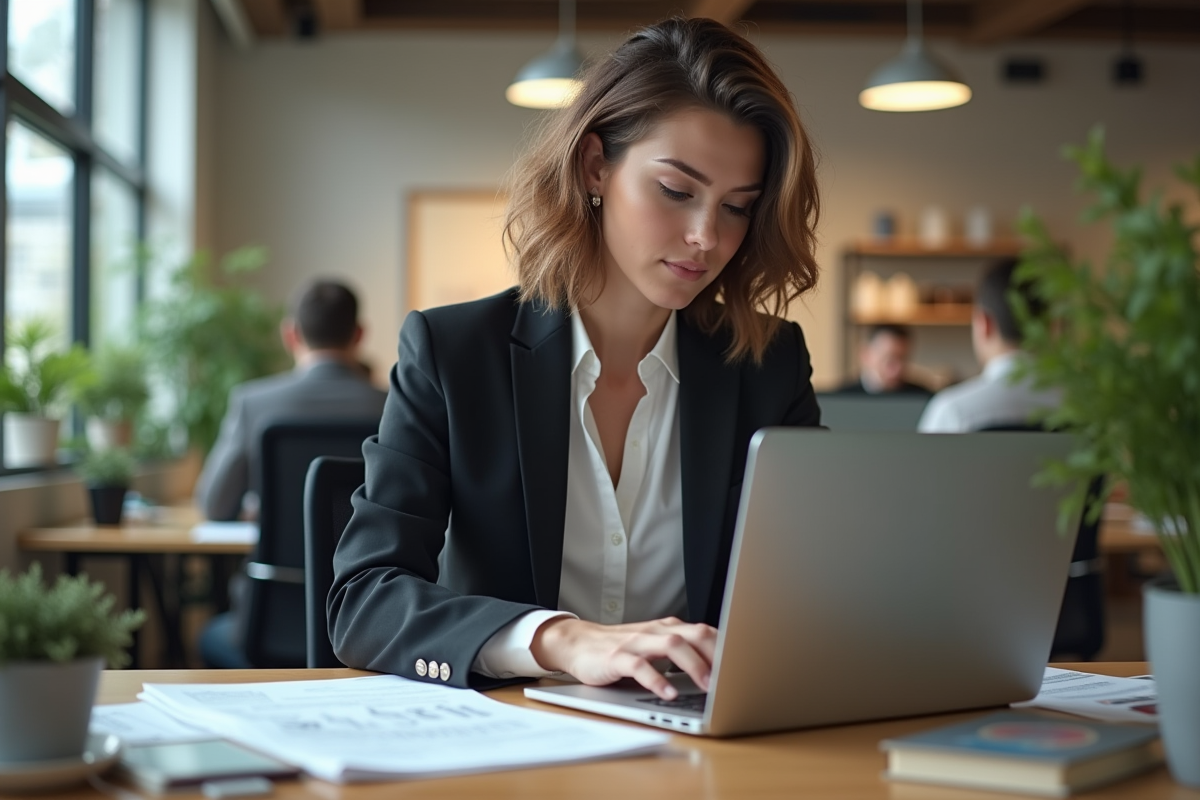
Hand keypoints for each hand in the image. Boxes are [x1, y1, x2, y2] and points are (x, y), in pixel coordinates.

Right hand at [529, 616, 716, 699]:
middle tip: (732, 679)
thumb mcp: (655, 647)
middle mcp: (656, 631)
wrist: (578, 643)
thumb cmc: (622, 649)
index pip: (705, 632)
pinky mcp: (616, 658)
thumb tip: (718, 672)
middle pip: (695, 634)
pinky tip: (667, 694)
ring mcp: (636, 643)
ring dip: (693, 665)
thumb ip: (682, 653)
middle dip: (717, 655)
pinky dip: (656, 680)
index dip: (728, 649)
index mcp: (669, 629)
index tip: (745, 668)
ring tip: (707, 686)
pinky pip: (639, 667)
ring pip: (671, 646)